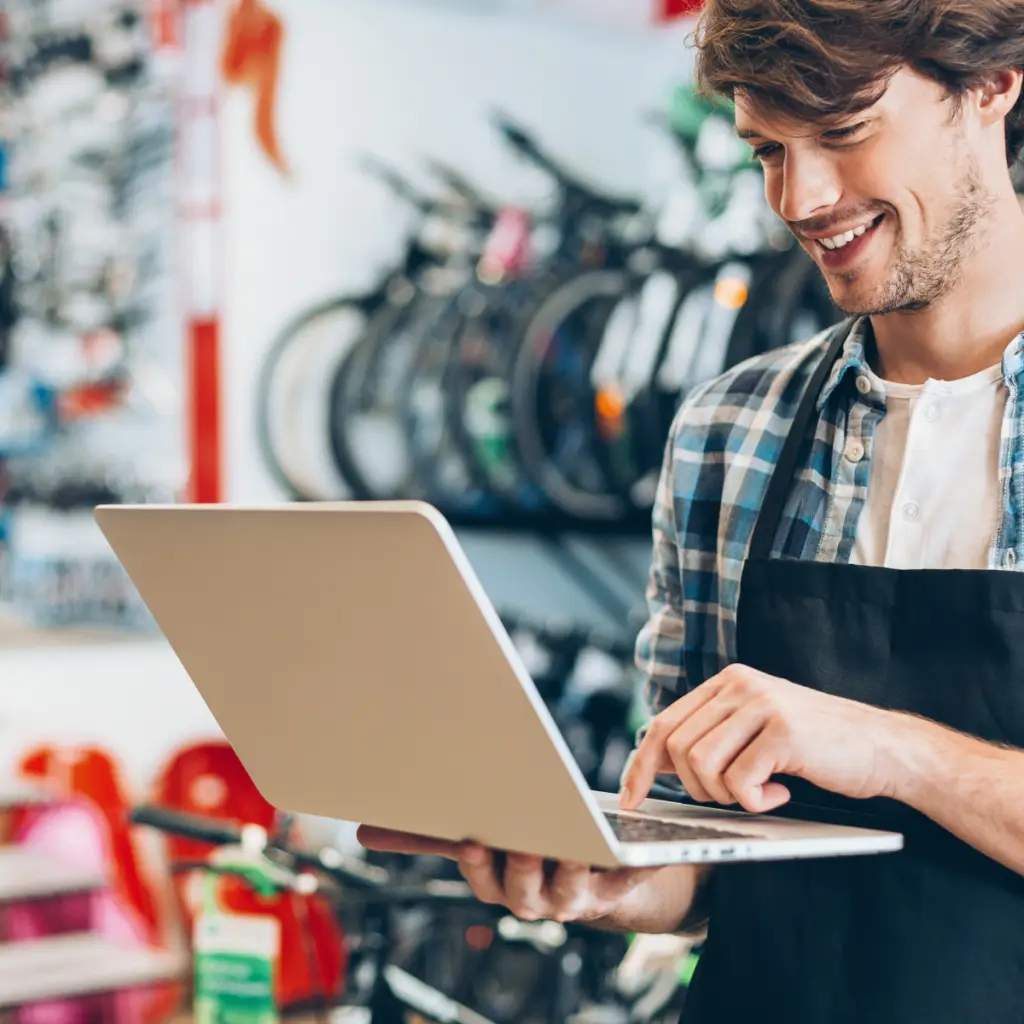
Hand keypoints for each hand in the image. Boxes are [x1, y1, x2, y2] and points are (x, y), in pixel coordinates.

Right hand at [356, 826, 659, 922]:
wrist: (598, 879)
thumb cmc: (529, 846)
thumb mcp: (482, 835)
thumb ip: (430, 835)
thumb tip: (361, 831)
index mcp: (496, 882)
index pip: (481, 875)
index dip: (478, 862)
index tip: (473, 840)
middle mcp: (531, 897)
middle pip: (523, 887)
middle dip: (522, 867)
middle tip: (525, 841)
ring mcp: (572, 897)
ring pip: (568, 890)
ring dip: (569, 870)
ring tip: (572, 844)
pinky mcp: (612, 890)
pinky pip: (620, 883)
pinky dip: (626, 869)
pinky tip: (628, 850)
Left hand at [620, 664, 904, 814]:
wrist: (884, 748)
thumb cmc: (816, 748)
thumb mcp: (756, 729)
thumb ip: (712, 735)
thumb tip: (655, 764)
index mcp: (726, 682)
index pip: (664, 724)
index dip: (641, 765)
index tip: (631, 800)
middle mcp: (739, 685)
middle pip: (676, 748)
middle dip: (695, 788)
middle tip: (732, 795)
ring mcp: (761, 704)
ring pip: (701, 765)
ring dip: (725, 795)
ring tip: (759, 792)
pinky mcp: (783, 731)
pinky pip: (739, 782)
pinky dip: (756, 801)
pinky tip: (782, 792)